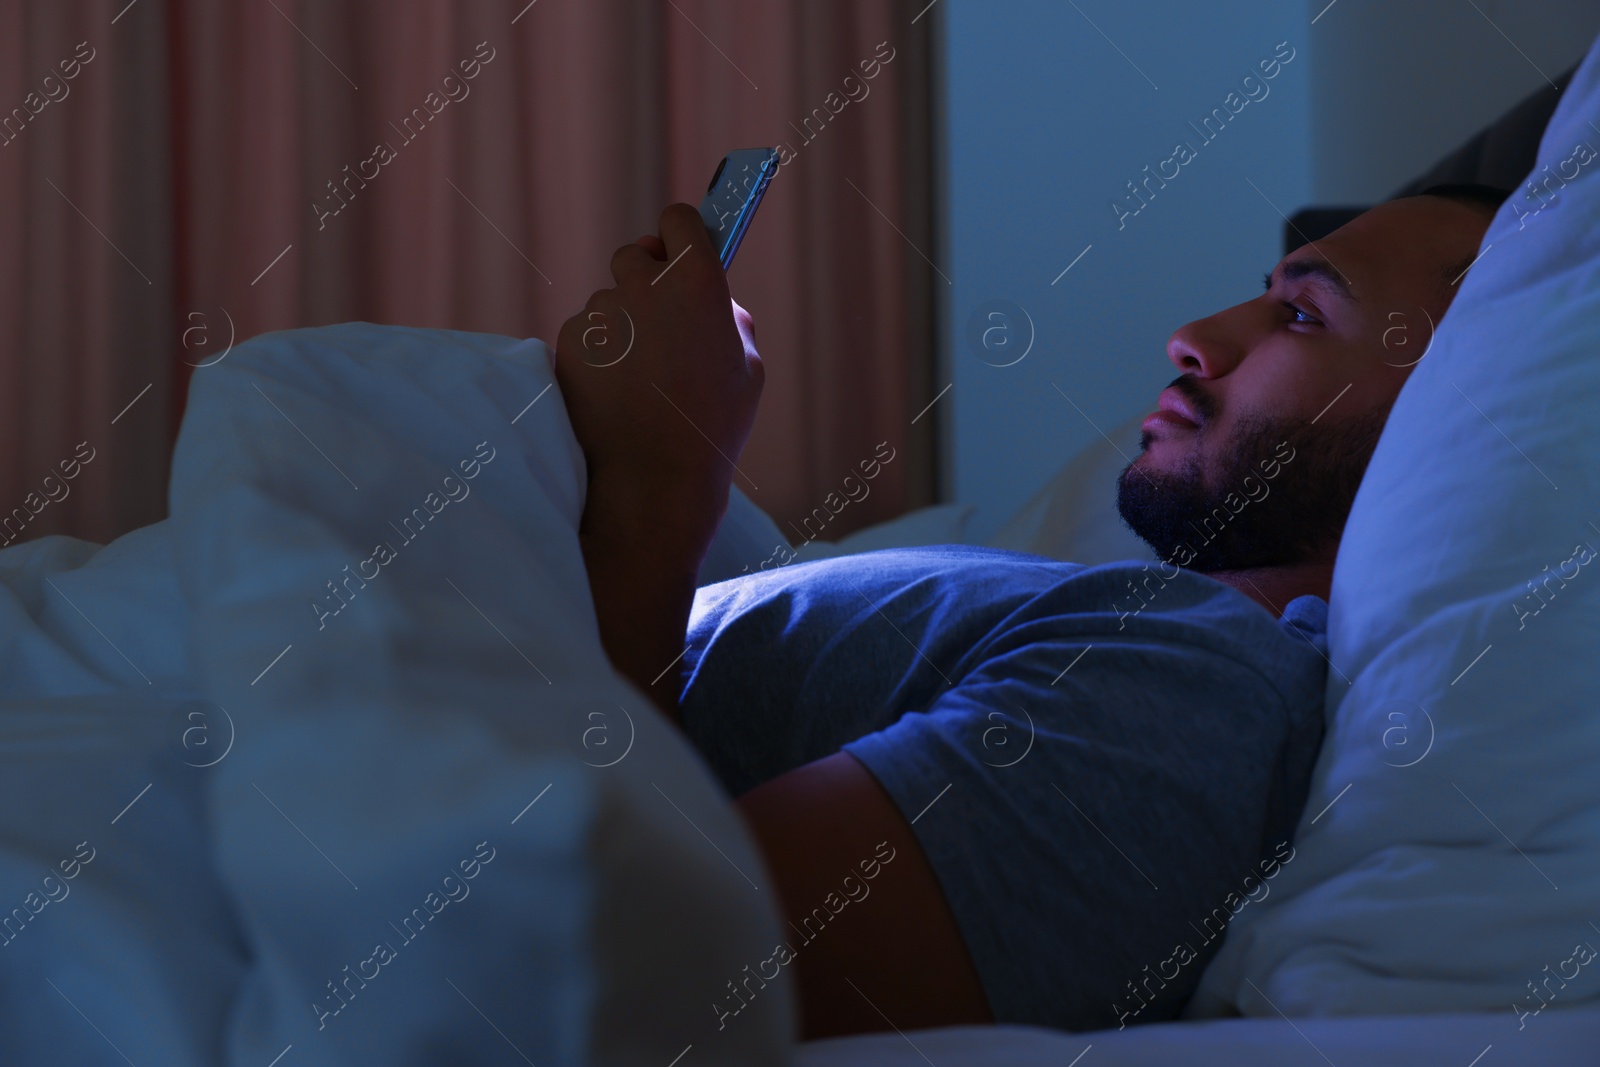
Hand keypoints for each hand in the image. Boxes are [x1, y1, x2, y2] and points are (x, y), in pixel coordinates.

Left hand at [554, 203, 763, 551]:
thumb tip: (715, 300)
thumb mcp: (748, 367)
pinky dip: (600, 353)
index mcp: (697, 283)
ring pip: (611, 300)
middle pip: (638, 254)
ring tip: (644, 376)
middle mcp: (645, 286)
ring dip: (624, 323)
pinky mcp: (569, 341)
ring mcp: (602, 313)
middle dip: (649, 277)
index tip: (683, 248)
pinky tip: (618, 390)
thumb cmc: (713, 426)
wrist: (655, 478)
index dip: (682, 234)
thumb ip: (730, 318)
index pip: (679, 219)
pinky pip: (587, 333)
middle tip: (663, 318)